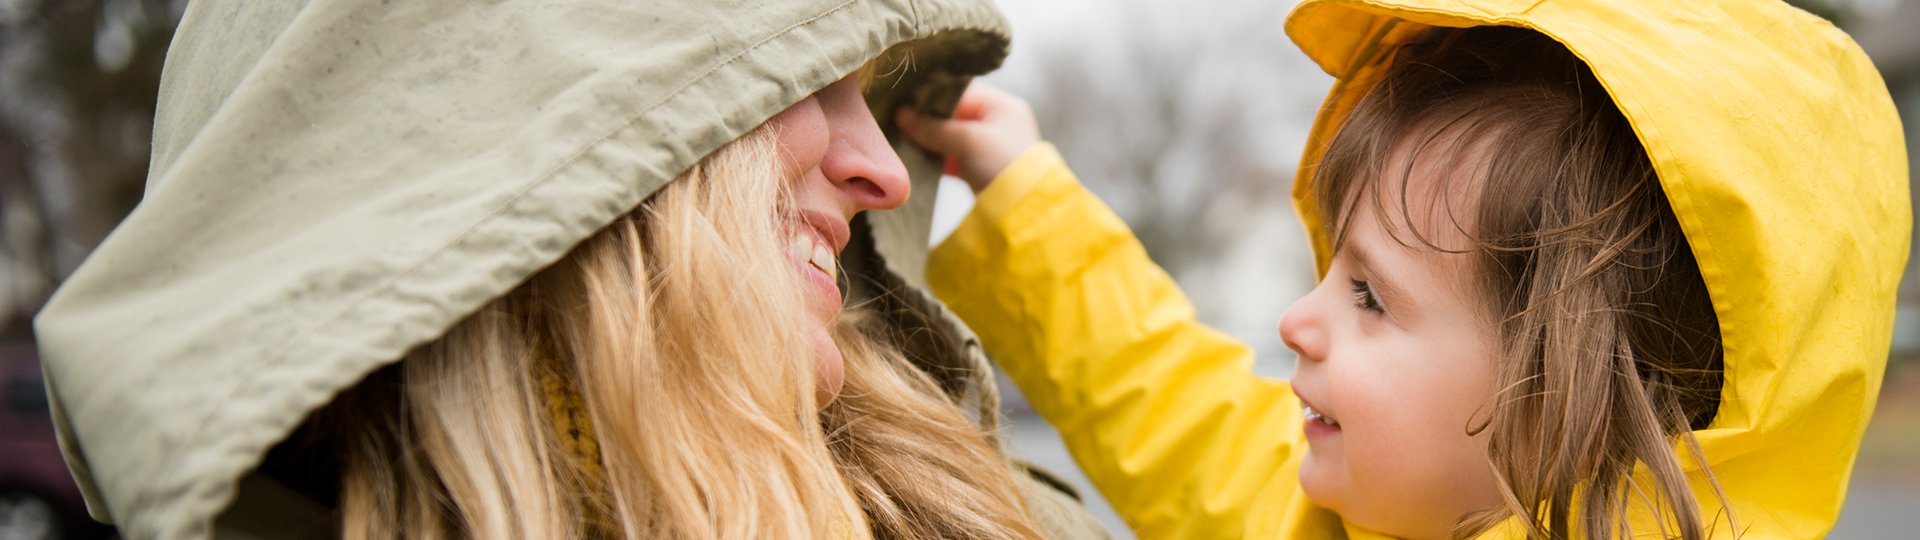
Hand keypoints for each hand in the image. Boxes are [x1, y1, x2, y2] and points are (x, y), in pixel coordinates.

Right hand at [896, 82, 1038, 193]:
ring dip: (929, 139)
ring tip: (903, 137)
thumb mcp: (967, 140)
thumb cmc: (1002, 165)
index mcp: (1002, 106)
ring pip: (950, 136)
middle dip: (928, 119)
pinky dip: (935, 157)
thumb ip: (933, 127)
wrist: (1022, 211)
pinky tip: (915, 157)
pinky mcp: (979, 168)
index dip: (932, 96)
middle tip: (899, 120)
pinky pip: (951, 156)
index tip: (905, 100)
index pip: (960, 91)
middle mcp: (997, 122)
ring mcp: (988, 147)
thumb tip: (901, 115)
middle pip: (953, 114)